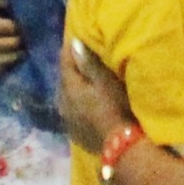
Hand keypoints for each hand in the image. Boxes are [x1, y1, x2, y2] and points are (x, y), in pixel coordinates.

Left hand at [54, 34, 131, 157]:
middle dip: (71, 68)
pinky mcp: (74, 133)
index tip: (74, 37)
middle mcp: (62, 103)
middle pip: (64, 80)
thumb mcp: (106, 82)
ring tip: (82, 81)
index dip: (69, 49)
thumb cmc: (117, 108)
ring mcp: (67, 120)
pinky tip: (84, 104)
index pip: (65, 62)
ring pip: (65, 96)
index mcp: (70, 87)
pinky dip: (76, 103)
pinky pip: (71, 111)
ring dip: (72, 87)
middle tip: (80, 58)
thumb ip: (89, 63)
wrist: (121, 147)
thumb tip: (74, 43)